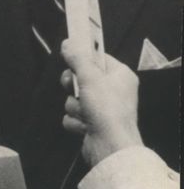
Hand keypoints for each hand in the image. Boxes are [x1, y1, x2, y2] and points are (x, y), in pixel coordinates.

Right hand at [60, 41, 141, 166]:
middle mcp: (112, 90)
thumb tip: (68, 43)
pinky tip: (85, 125)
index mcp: (120, 75)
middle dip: (73, 88)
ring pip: (73, 99)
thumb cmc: (107, 110)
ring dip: (74, 107)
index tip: (69, 56)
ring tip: (86, 114)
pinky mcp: (92, 122)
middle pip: (81, 78)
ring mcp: (102, 108)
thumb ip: (77, 59)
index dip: (82, 58)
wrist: (110, 145)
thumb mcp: (90, 77)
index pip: (97, 58)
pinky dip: (75, 121)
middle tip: (75, 89)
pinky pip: (72, 115)